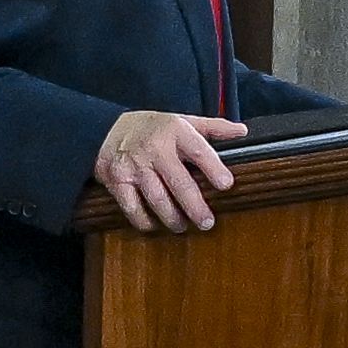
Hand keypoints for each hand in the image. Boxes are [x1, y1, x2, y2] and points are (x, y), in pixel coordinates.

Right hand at [91, 106, 241, 231]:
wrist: (105, 129)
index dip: (213, 168)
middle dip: (195, 206)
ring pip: (157, 199)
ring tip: (183, 227)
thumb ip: (212, 127)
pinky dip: (145, 221)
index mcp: (175, 131)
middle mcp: (155, 149)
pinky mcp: (117, 181)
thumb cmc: (152, 128)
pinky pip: (132, 208)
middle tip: (207, 222)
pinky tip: (155, 225)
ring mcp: (135, 167)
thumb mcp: (182, 120)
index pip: (198, 150)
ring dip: (173, 218)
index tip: (226, 184)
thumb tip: (242, 132)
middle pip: (179, 182)